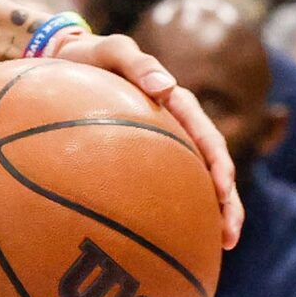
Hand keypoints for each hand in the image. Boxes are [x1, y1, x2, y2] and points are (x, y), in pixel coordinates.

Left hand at [45, 29, 243, 244]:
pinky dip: (174, 209)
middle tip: (229, 236)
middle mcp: (178, 128)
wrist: (65, 60)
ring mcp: (164, 145)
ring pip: (194, 183)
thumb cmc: (89, 55)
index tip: (223, 191)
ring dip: (211, 213)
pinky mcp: (145, 157)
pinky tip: (168, 238)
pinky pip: (163, 185)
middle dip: (227, 203)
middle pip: (212, 169)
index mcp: (177, 105)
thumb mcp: (110, 50)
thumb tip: (166, 87)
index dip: (220, 166)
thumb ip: (136, 63)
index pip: (207, 139)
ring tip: (217, 247)